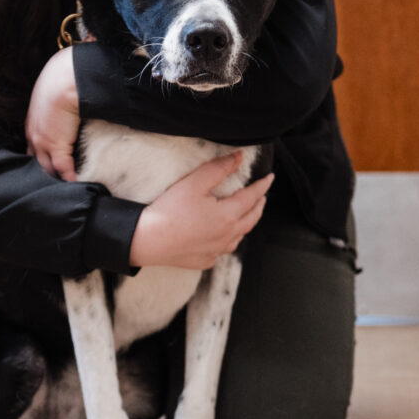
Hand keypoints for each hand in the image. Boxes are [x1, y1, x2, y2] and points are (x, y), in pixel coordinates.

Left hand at [25, 48, 79, 180]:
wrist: (64, 81)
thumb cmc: (61, 80)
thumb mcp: (52, 93)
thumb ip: (55, 104)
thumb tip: (67, 106)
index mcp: (32, 123)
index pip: (32, 149)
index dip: (41, 159)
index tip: (50, 167)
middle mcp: (34, 136)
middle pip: (37, 163)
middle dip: (46, 174)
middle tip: (57, 184)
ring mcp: (44, 143)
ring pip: (48, 169)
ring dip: (58, 178)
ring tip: (68, 188)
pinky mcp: (57, 147)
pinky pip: (64, 170)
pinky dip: (71, 179)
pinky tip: (78, 184)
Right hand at [129, 153, 273, 268]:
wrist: (148, 241)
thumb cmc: (170, 211)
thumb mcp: (194, 183)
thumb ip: (219, 168)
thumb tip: (238, 158)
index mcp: (228, 216)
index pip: (252, 197)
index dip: (262, 186)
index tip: (269, 178)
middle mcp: (226, 236)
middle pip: (251, 220)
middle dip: (259, 206)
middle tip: (262, 196)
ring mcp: (215, 251)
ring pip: (239, 238)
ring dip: (246, 224)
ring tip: (246, 216)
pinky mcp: (203, 260)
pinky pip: (222, 251)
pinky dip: (227, 241)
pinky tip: (222, 238)